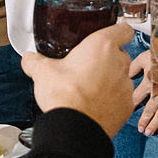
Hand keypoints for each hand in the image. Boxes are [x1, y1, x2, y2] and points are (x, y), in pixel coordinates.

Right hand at [21, 22, 136, 135]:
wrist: (75, 129)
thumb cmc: (65, 97)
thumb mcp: (42, 72)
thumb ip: (35, 60)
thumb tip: (30, 59)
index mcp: (102, 46)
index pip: (123, 28)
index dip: (116, 30)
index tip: (108, 33)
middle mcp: (119, 63)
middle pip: (119, 54)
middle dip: (106, 59)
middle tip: (87, 66)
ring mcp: (125, 86)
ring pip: (120, 76)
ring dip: (109, 79)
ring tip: (89, 88)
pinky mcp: (127, 106)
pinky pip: (121, 97)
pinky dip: (111, 99)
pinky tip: (95, 104)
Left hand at [125, 46, 157, 138]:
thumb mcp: (147, 55)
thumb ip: (134, 66)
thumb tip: (126, 74)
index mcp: (149, 81)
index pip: (137, 96)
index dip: (130, 103)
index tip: (125, 110)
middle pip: (149, 108)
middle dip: (144, 119)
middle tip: (140, 129)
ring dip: (155, 123)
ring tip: (149, 133)